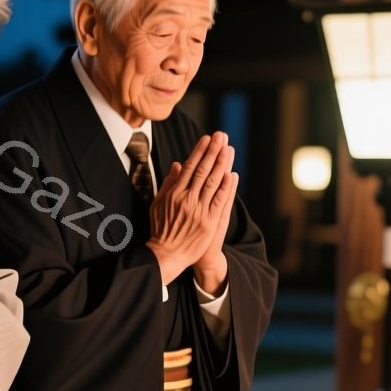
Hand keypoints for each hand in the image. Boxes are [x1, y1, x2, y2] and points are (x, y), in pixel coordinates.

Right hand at [146, 133, 236, 284]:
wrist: (166, 254)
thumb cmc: (161, 228)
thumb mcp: (158, 203)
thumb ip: (169, 183)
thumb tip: (178, 165)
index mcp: (174, 193)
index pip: (190, 167)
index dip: (199, 151)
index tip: (207, 138)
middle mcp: (187, 199)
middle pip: (203, 170)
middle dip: (213, 151)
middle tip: (221, 136)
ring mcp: (199, 210)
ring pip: (213, 182)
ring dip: (222, 164)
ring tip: (228, 148)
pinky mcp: (209, 222)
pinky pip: (220, 201)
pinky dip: (226, 187)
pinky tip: (231, 174)